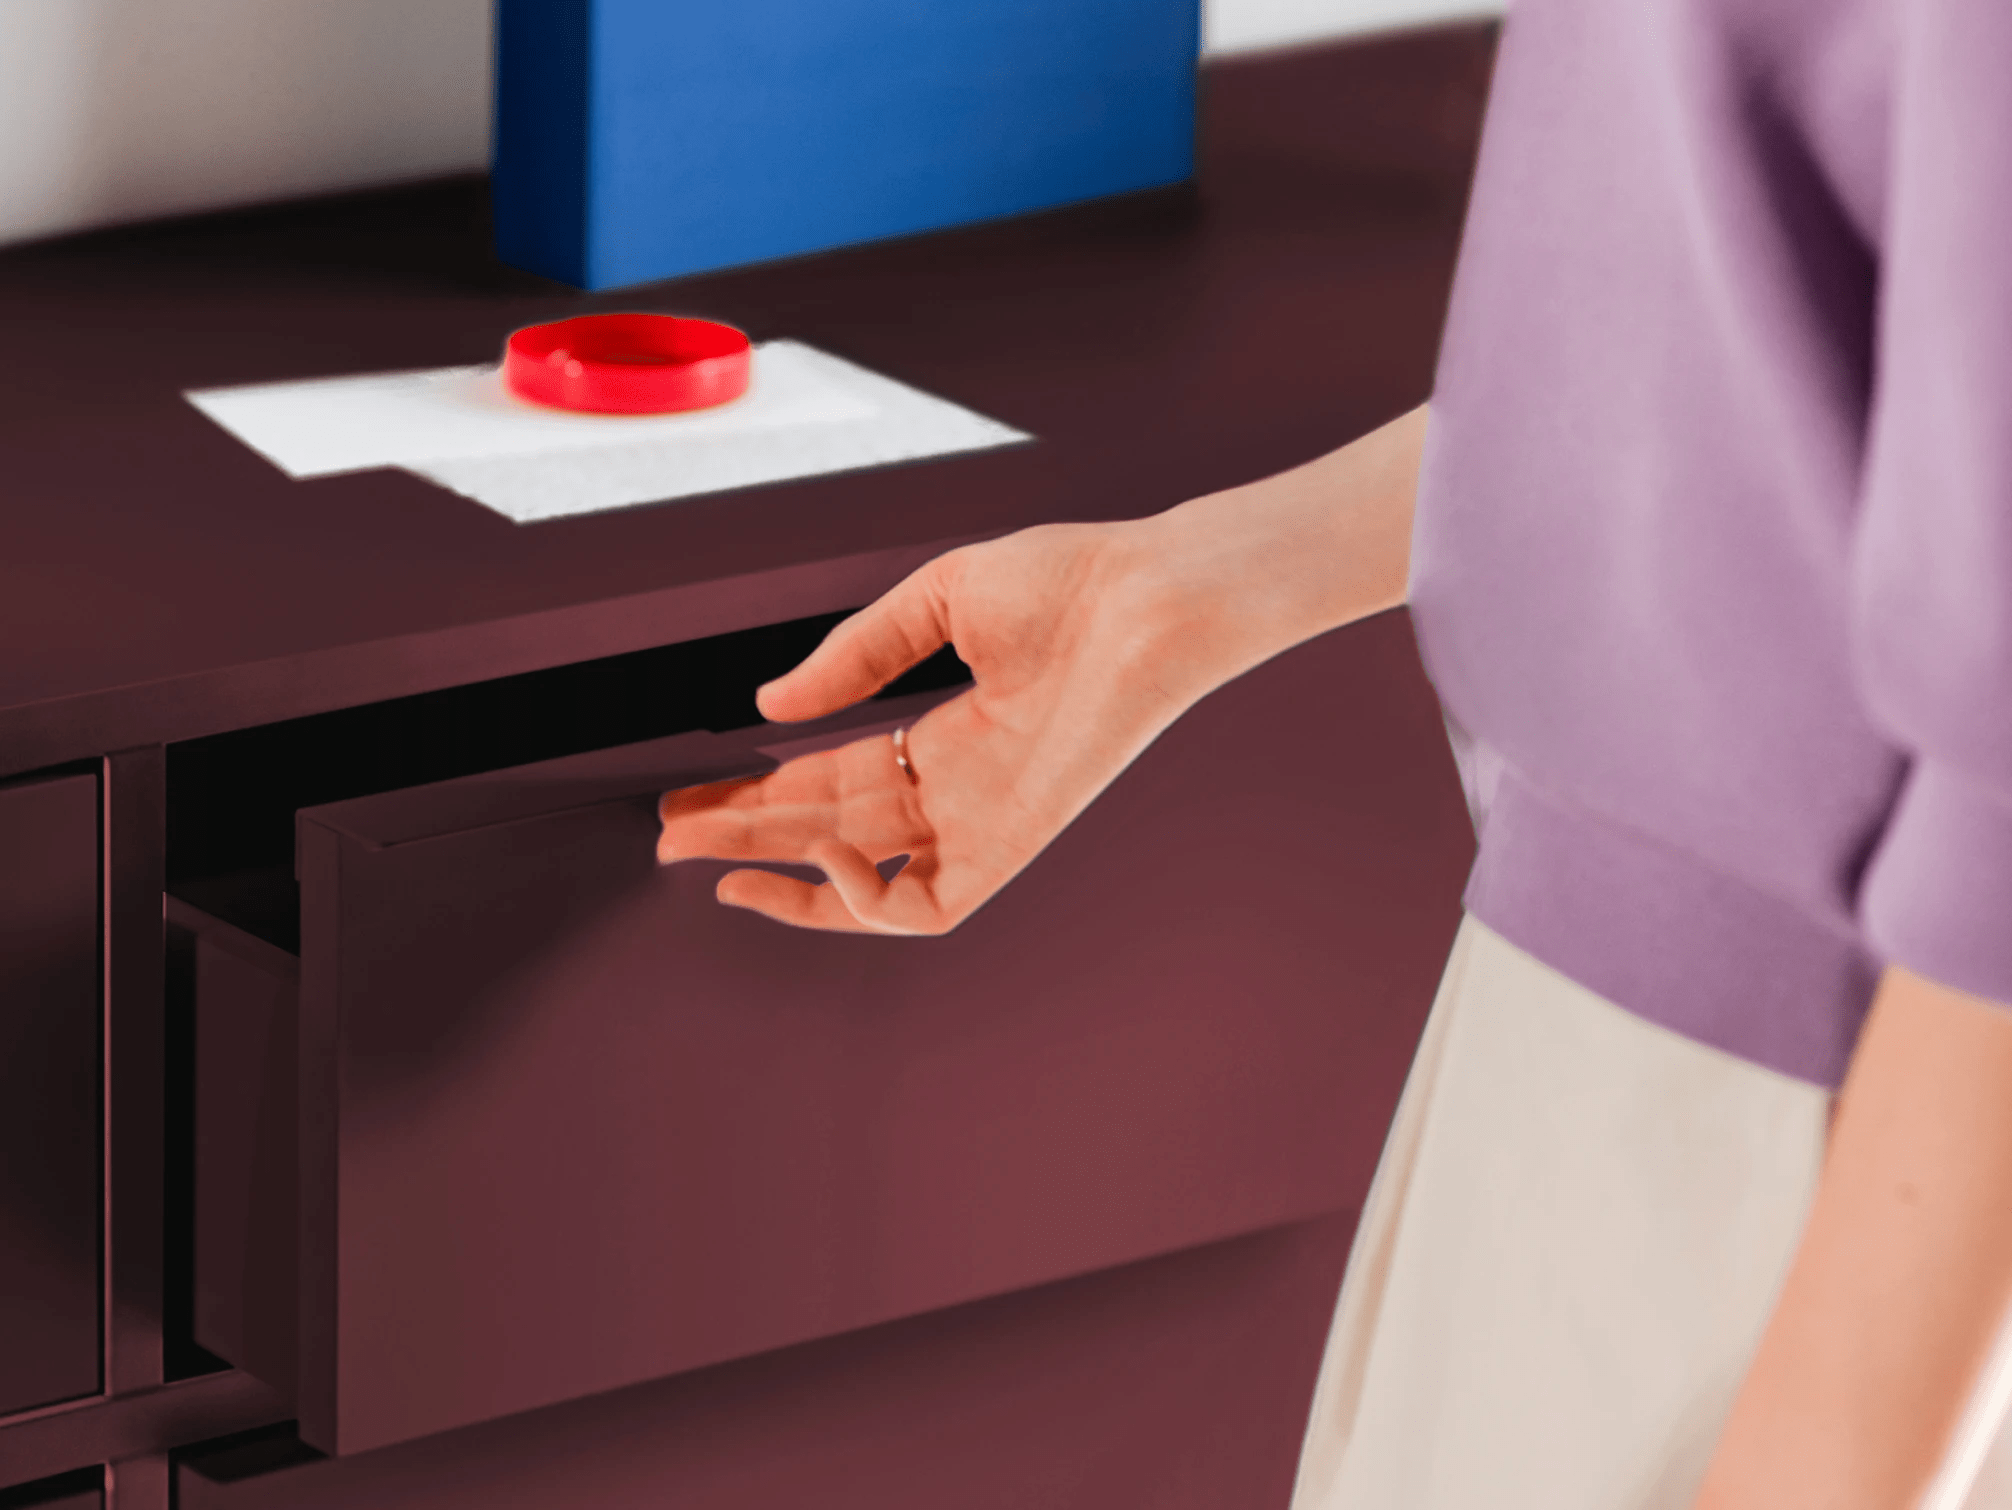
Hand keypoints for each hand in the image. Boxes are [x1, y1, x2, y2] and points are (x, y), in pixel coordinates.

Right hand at [656, 519, 1193, 934]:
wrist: (1148, 596)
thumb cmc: (1071, 582)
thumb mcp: (934, 604)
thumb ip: (854, 659)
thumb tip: (770, 708)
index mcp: (944, 735)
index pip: (830, 780)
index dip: (758, 792)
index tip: (693, 798)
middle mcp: (958, 787)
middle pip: (830, 829)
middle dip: (747, 836)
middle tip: (672, 839)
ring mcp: (983, 821)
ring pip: (864, 877)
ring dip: (786, 877)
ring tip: (715, 865)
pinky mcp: (1012, 844)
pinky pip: (927, 907)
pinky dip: (868, 901)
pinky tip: (824, 857)